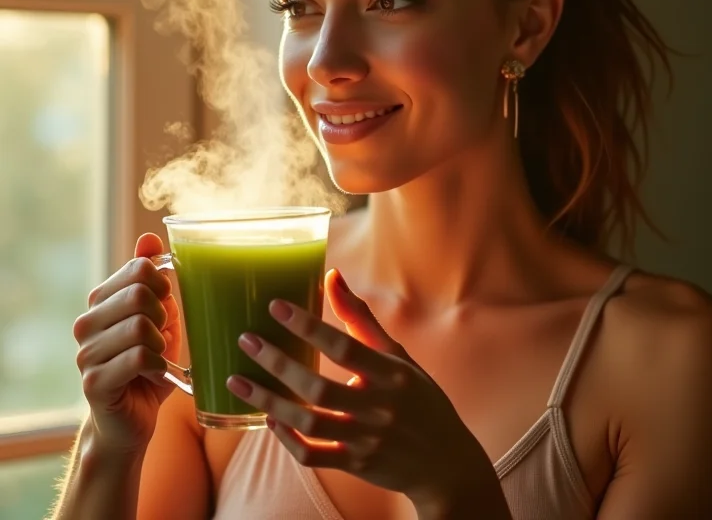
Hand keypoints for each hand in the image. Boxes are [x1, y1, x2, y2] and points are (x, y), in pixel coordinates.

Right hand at [72, 234, 181, 454]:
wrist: (133, 418)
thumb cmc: (150, 363)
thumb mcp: (161, 316)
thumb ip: (154, 279)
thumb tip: (150, 237)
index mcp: (102, 301)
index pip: (139, 268)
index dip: (164, 284)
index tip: (166, 304)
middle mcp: (86, 323)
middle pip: (139, 294)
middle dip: (163, 315)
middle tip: (162, 335)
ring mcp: (85, 353)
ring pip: (140, 327)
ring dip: (160, 344)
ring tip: (156, 357)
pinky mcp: (94, 382)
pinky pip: (139, 358)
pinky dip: (158, 365)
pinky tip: (155, 374)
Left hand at [226, 268, 496, 509]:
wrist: (445, 463)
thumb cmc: (419, 399)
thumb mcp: (398, 356)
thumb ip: (362, 320)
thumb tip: (332, 277)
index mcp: (392, 374)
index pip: (344, 348)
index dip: (308, 327)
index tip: (275, 307)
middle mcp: (379, 407)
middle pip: (318, 387)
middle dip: (277, 363)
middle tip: (246, 340)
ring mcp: (366, 439)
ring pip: (309, 421)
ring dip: (269, 401)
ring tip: (237, 380)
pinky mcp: (356, 464)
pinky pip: (314, 454)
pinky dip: (288, 439)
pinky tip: (268, 418)